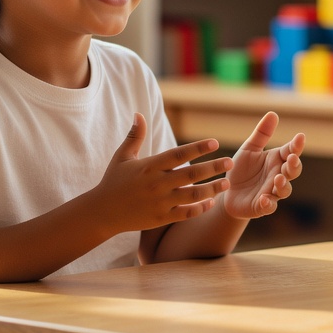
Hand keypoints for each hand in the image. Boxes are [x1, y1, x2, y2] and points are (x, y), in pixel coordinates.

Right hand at [99, 113, 233, 232]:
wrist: (102, 213)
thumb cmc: (113, 181)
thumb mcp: (123, 157)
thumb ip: (135, 136)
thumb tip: (139, 113)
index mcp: (149, 166)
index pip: (178, 154)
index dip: (197, 148)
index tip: (215, 142)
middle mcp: (156, 184)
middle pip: (191, 174)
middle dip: (213, 168)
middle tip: (230, 162)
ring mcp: (160, 203)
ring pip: (192, 195)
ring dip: (212, 189)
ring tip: (226, 183)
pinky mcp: (160, 219)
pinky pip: (185, 214)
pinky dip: (199, 208)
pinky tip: (211, 202)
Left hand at [222, 111, 304, 218]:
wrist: (228, 192)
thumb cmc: (242, 169)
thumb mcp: (249, 149)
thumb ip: (261, 134)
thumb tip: (273, 113)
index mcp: (276, 160)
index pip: (291, 151)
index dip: (297, 145)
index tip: (300, 136)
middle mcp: (277, 175)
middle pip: (293, 171)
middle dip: (294, 166)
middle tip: (291, 158)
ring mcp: (271, 192)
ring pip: (284, 190)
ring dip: (283, 185)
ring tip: (278, 179)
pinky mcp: (261, 206)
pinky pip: (269, 206)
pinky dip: (268, 204)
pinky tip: (264, 198)